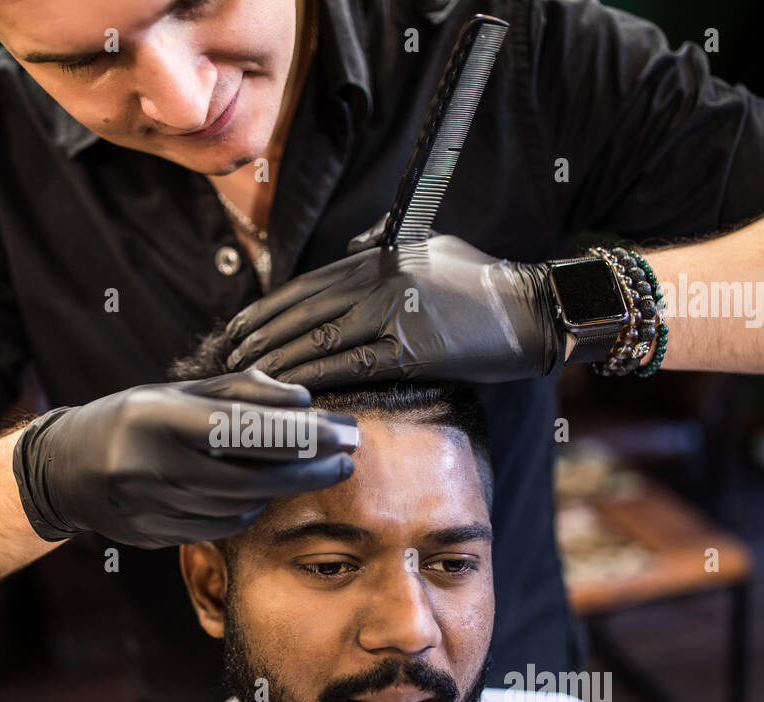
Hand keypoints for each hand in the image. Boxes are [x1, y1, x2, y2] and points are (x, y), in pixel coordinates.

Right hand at [11, 369, 359, 548]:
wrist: (64, 470)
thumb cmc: (132, 419)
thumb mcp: (177, 393)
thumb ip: (241, 392)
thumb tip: (303, 402)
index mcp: (157, 419)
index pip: (244, 429)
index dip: (301, 434)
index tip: (343, 433)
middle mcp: (152, 466)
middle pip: (252, 476)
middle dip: (309, 468)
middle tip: (348, 458)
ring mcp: (151, 507)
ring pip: (241, 505)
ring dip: (282, 488)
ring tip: (309, 470)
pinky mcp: (155, 537)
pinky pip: (222, 527)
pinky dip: (250, 509)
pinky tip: (261, 493)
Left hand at [223, 232, 565, 388]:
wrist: (534, 310)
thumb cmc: (485, 280)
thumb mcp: (432, 247)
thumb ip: (387, 248)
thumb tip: (352, 252)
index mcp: (378, 258)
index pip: (307, 286)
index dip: (268, 310)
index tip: (240, 330)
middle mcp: (379, 280)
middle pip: (303, 312)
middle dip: (261, 339)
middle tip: (229, 362)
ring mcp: (394, 314)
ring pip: (320, 340)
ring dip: (279, 364)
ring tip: (249, 383)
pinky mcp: (412, 349)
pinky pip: (351, 366)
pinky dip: (316, 379)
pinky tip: (292, 393)